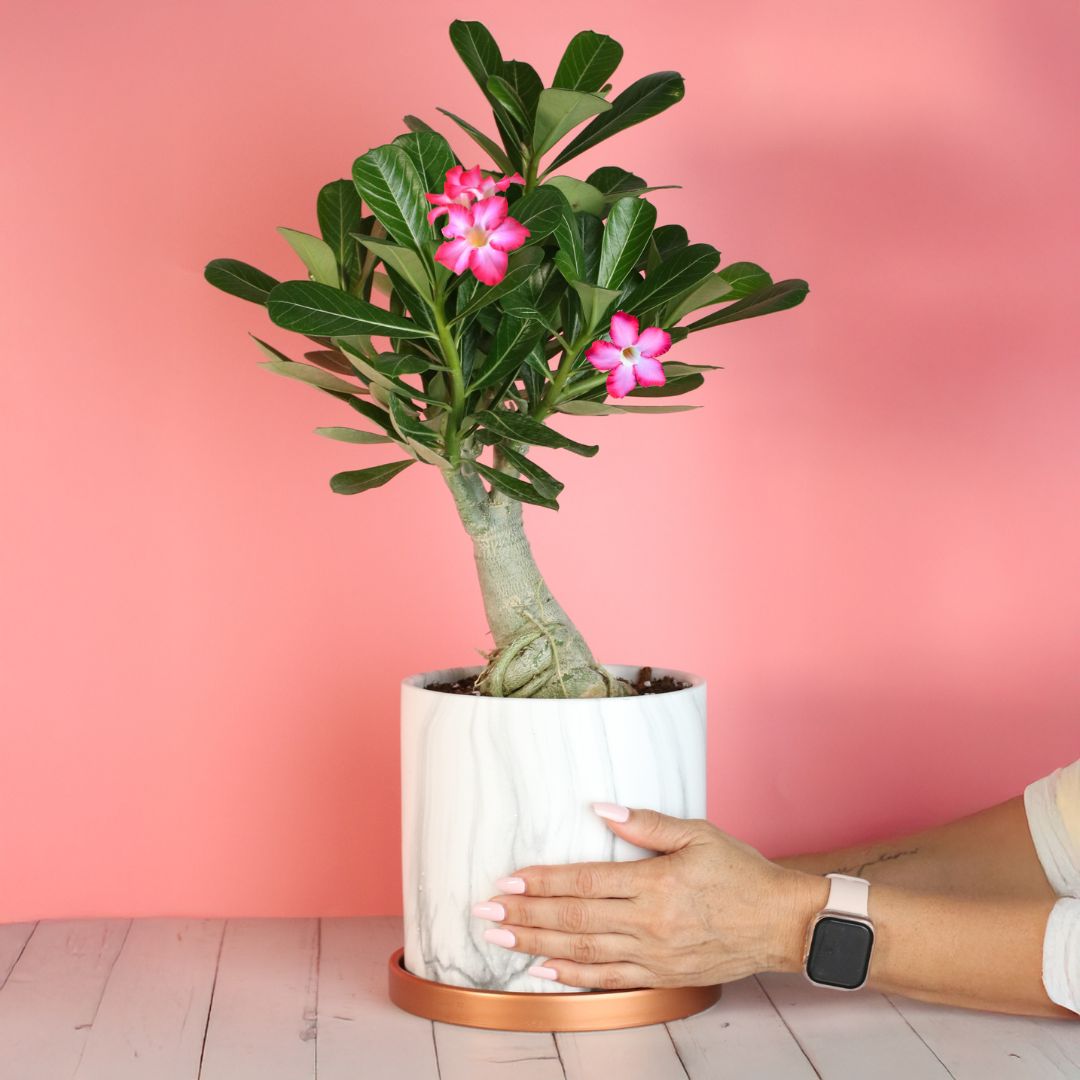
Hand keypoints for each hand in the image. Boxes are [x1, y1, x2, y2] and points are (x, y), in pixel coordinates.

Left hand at [472, 803, 827, 989]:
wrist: (782, 923)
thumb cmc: (741, 873)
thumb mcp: (698, 834)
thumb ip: (647, 823)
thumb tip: (602, 808)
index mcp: (655, 883)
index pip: (585, 881)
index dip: (542, 881)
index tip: (508, 878)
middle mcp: (649, 923)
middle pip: (574, 919)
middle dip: (525, 914)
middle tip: (485, 912)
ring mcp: (654, 955)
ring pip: (583, 952)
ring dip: (537, 945)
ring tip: (501, 938)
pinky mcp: (662, 976)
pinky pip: (608, 979)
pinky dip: (573, 976)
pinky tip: (544, 969)